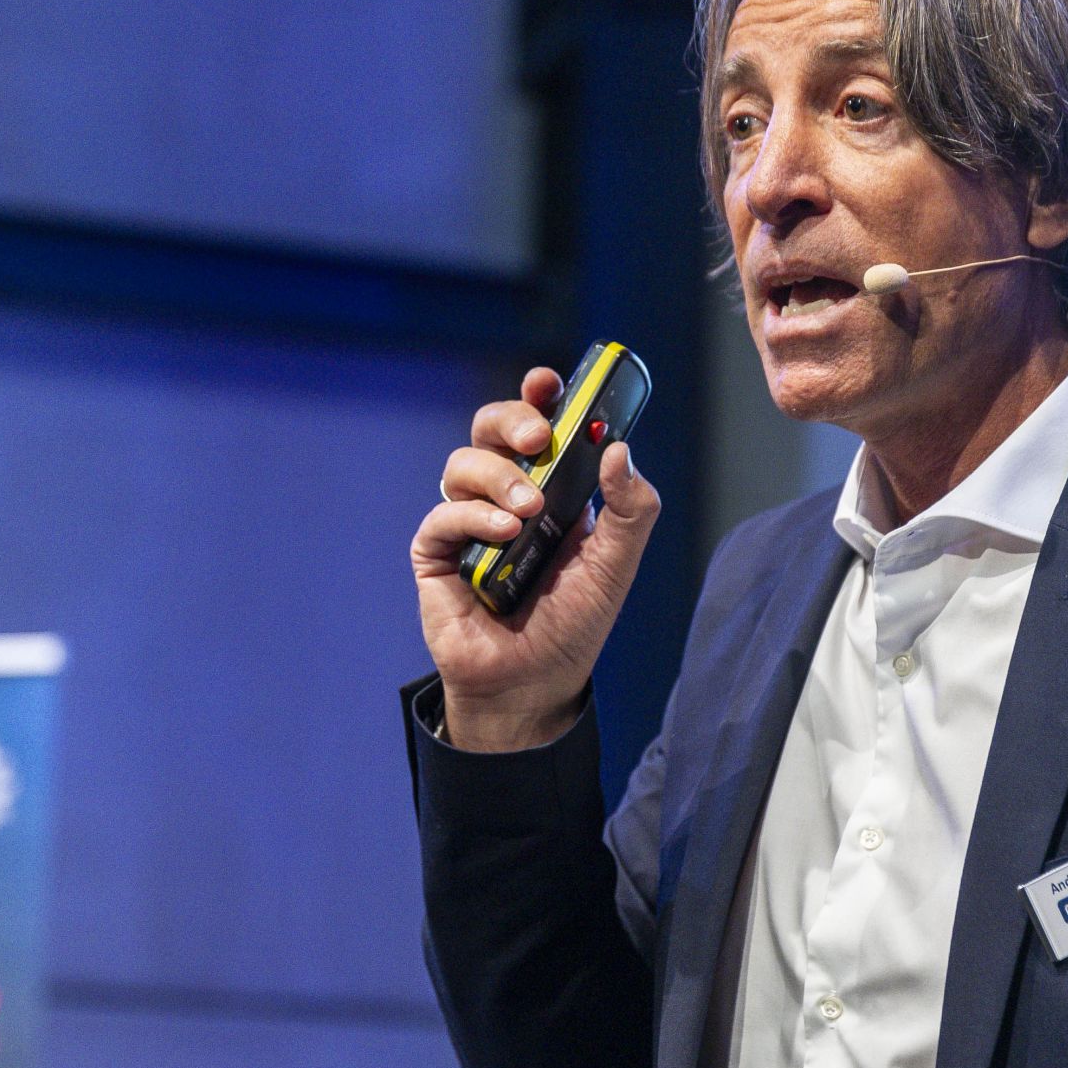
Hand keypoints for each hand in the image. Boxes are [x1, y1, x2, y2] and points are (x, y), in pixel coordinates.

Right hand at [410, 366, 661, 750]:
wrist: (532, 685)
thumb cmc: (572, 626)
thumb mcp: (615, 566)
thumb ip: (631, 510)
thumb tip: (619, 449)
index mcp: (551, 488)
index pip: (539, 425)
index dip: (539, 396)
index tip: (549, 382)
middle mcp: (504, 496)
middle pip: (491, 429)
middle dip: (511, 419)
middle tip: (538, 438)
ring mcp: (467, 522)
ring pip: (463, 463)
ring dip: (499, 476)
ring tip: (528, 512)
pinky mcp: (436, 554)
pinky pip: (442, 514)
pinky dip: (473, 516)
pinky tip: (503, 535)